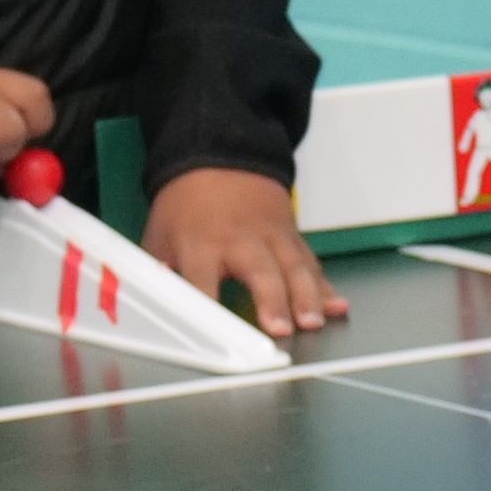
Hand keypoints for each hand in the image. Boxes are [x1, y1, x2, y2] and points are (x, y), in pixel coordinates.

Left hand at [149, 163, 345, 337]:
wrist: (219, 155)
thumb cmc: (186, 205)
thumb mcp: (159, 234)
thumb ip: (159, 273)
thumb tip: (153, 307)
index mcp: (201, 242)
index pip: (202, 279)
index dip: (209, 305)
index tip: (216, 335)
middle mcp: (239, 240)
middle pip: (260, 272)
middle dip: (272, 301)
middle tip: (281, 329)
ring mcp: (271, 236)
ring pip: (294, 267)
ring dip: (307, 297)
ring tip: (313, 322)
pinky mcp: (291, 235)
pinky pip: (310, 262)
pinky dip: (325, 286)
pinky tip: (337, 305)